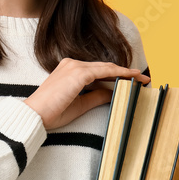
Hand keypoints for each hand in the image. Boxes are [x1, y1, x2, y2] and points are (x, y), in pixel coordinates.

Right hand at [23, 58, 148, 129]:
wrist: (35, 115)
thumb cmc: (52, 112)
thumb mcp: (80, 104)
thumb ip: (96, 96)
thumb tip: (112, 92)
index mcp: (69, 70)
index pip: (98, 71)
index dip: (116, 75)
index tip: (132, 81)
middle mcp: (72, 64)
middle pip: (105, 67)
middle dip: (125, 73)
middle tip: (143, 78)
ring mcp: (74, 67)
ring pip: (107, 67)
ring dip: (126, 73)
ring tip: (142, 78)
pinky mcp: (78, 73)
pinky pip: (104, 71)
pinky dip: (119, 74)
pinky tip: (131, 78)